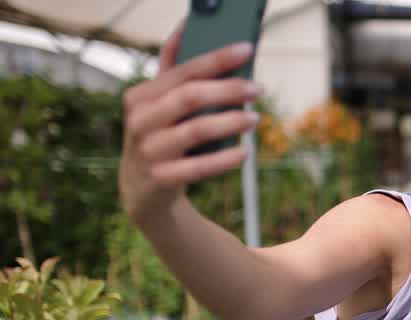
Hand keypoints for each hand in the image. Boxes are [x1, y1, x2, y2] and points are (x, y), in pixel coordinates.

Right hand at [119, 22, 261, 222]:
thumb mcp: (159, 104)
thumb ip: (172, 69)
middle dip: (228, 90)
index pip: (183, 70)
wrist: (142, 190)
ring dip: (231, 122)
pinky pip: (198, 168)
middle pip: (190, 97)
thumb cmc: (159, 136)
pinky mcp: (161, 179)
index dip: (216, 59)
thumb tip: (186, 27)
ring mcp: (149, 150)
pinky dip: (224, 160)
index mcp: (141, 95)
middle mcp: (140, 120)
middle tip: (258, 88)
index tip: (247, 50)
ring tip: (255, 118)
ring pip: (196, 130)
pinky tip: (245, 154)